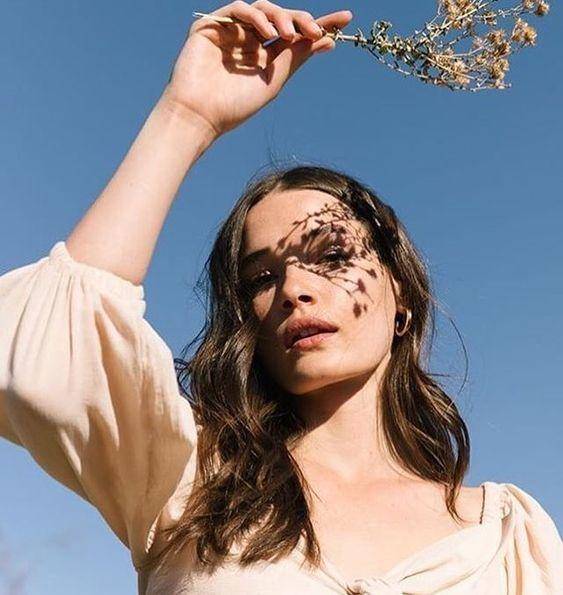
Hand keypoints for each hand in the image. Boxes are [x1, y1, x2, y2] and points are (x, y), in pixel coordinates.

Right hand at [161, 1, 352, 137]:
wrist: (201, 115)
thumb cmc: (236, 105)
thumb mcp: (275, 80)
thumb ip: (297, 56)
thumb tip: (328, 40)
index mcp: (265, 55)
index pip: (295, 34)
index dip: (319, 25)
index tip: (345, 19)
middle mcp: (249, 40)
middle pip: (281, 18)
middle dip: (301, 20)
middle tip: (315, 29)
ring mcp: (231, 31)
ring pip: (262, 9)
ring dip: (281, 17)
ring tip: (289, 35)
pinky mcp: (211, 25)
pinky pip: (239, 10)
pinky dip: (257, 17)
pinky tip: (269, 32)